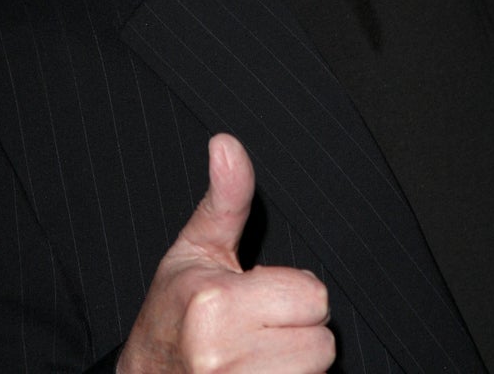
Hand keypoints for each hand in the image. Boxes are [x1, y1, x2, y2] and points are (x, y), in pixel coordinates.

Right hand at [116, 133, 334, 372]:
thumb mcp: (196, 249)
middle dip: (296, 332)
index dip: (291, 293)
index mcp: (215, 305)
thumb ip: (225, 198)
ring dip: (295, 365)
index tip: (259, 295)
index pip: (314, 297)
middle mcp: (223, 357)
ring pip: (315, 371)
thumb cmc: (171, 311)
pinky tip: (259, 373)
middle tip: (258, 328)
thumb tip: (226, 143)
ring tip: (258, 355)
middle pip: (321, 342)